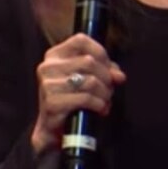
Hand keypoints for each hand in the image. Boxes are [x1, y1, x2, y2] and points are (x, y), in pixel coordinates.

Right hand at [30, 33, 126, 155]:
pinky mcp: (52, 103)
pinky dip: (99, 104)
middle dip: (106, 77)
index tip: (109, 68)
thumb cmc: (71, 99)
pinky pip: (85, 98)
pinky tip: (101, 109)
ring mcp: (48, 85)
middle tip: (110, 90)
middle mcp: (48, 67)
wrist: (53, 128)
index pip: (81, 40)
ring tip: (106, 101)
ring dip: (105, 93)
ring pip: (90, 81)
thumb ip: (104, 70)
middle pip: (89, 62)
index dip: (100, 52)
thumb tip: (119, 76)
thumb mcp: (87, 78)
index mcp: (54, 55)